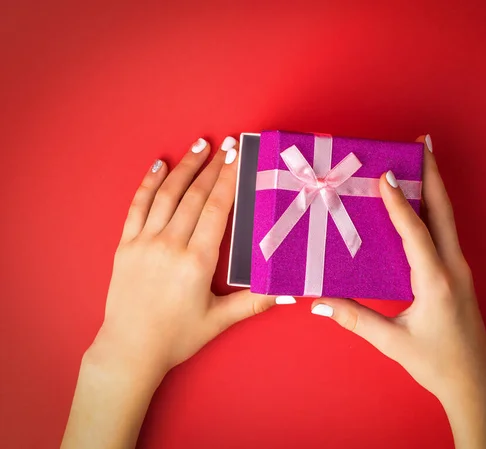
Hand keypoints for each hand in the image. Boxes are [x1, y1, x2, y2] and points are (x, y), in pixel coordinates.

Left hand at [62, 136, 293, 448]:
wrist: (130, 350)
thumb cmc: (177, 337)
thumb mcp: (220, 321)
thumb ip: (255, 301)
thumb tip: (291, 291)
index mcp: (196, 261)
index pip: (216, 209)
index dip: (228, 180)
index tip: (238, 156)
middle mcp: (169, 245)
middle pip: (194, 196)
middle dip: (212, 166)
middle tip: (227, 144)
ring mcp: (144, 242)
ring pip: (166, 195)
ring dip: (184, 167)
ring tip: (199, 144)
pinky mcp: (126, 246)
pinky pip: (137, 206)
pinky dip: (149, 183)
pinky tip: (159, 166)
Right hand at [311, 135, 485, 448]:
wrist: (476, 383)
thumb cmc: (438, 363)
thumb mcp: (394, 342)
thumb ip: (356, 319)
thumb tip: (318, 302)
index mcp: (437, 281)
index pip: (415, 231)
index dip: (397, 202)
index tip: (384, 174)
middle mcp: (453, 268)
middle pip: (443, 211)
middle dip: (432, 175)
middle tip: (422, 144)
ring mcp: (459, 269)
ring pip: (447, 219)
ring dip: (433, 188)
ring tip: (421, 162)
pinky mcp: (457, 275)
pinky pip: (445, 233)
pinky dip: (433, 210)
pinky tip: (421, 204)